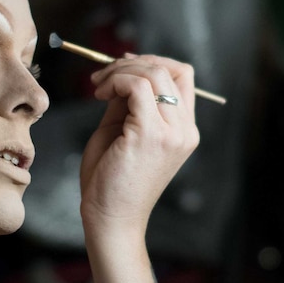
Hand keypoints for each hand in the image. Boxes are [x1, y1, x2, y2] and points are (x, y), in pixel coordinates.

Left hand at [79, 54, 199, 238]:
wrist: (110, 219)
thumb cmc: (111, 181)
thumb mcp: (122, 131)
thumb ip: (127, 103)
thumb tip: (121, 72)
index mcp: (184, 131)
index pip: (183, 77)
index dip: (152, 63)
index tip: (121, 69)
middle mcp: (185, 131)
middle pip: (171, 69)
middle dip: (132, 63)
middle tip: (102, 76)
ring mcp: (172, 133)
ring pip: (154, 73)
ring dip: (120, 71)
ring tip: (98, 87)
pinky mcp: (151, 134)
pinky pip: (137, 87)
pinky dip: (116, 81)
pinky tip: (100, 94)